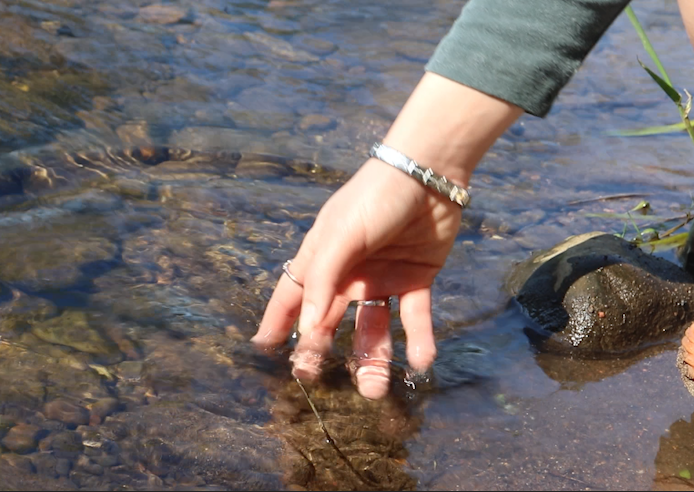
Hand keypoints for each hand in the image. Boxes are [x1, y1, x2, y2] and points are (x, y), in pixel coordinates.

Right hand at [251, 157, 462, 398]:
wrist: (428, 173)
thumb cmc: (373, 198)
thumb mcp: (339, 235)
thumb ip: (322, 281)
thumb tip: (307, 329)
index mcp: (322, 258)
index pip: (292, 297)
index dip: (278, 321)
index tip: (264, 350)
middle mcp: (348, 274)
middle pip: (329, 321)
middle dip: (320, 351)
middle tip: (313, 378)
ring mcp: (382, 279)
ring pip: (373, 329)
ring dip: (372, 360)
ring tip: (373, 391)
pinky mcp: (416, 280)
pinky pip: (415, 317)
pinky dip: (419, 340)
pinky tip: (422, 362)